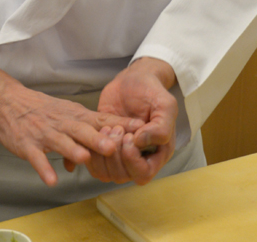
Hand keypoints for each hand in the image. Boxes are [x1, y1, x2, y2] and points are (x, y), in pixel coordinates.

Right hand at [0, 55, 143, 185]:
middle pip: (82, 130)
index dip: (118, 125)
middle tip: (114, 146)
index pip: (100, 119)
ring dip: (73, 151)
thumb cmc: (40, 109)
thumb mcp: (66, 114)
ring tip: (85, 160)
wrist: (8, 101)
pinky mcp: (28, 144)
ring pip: (61, 142)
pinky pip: (37, 158)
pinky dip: (44, 168)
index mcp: (74, 116)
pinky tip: (51, 179)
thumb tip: (111, 145)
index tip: (138, 130)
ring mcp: (44, 134)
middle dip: (98, 139)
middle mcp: (62, 123)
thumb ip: (87, 131)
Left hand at [74, 57, 177, 185]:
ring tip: (107, 128)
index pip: (143, 174)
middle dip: (115, 154)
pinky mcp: (103, 146)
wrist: (133, 79)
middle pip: (123, 176)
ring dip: (102, 153)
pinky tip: (98, 130)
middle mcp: (138, 158)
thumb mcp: (165, 105)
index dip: (133, 161)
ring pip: (106, 173)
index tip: (129, 137)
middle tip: (116, 129)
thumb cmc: (151, 92)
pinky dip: (91, 150)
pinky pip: (93, 163)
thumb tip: (140, 143)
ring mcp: (120, 154)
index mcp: (157, 153)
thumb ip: (161, 127)